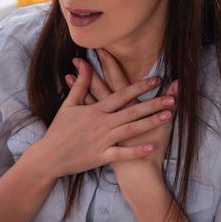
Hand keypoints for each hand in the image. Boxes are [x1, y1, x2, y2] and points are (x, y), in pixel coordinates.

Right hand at [38, 58, 175, 178]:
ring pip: (130, 129)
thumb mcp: (67, 105)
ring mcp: (102, 140)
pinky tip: (151, 146)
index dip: (139, 86)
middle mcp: (101, 123)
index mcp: (95, 110)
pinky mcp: (101, 156)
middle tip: (172, 98)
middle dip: (153, 104)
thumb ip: (79, 85)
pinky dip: (136, 150)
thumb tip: (83, 64)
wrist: (48, 157)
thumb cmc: (58, 131)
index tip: (156, 80)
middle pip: (131, 111)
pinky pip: (122, 153)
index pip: (121, 94)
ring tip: (168, 115)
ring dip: (150, 122)